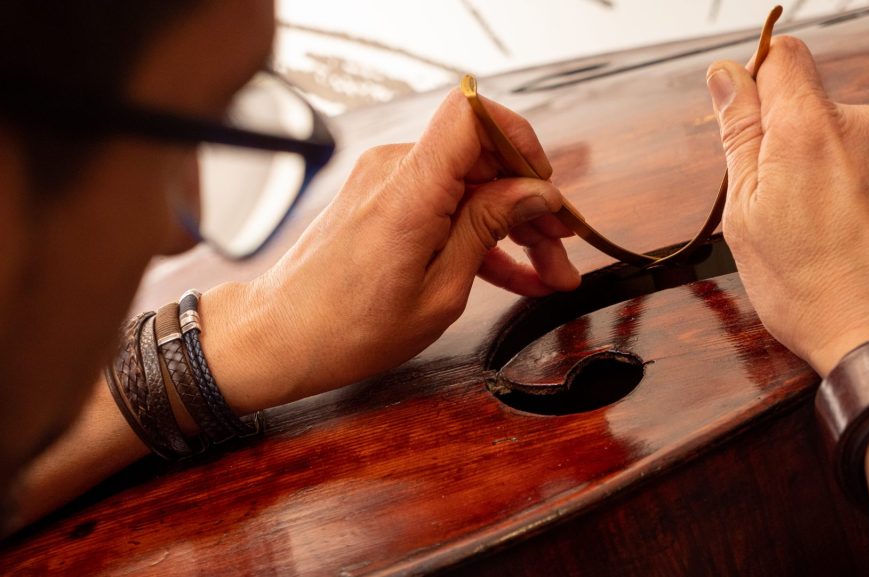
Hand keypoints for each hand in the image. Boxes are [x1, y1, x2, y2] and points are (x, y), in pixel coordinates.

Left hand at [202, 88, 580, 408]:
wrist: (281, 336)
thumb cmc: (348, 327)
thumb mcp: (439, 291)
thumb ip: (489, 229)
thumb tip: (534, 193)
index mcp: (410, 190)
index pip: (472, 115)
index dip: (519, 140)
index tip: (545, 184)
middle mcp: (396, 171)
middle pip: (483, 158)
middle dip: (531, 201)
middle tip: (562, 249)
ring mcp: (388, 183)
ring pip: (472, 185)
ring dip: (514, 225)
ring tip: (549, 272)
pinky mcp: (385, 201)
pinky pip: (447, 204)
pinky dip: (481, 235)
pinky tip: (517, 274)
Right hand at [705, 36, 868, 375]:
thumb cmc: (812, 288)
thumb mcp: (745, 210)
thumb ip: (737, 133)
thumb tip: (725, 78)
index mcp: (810, 126)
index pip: (779, 55)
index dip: (751, 82)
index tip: (740, 122)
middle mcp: (862, 127)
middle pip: (805, 102)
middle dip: (777, 139)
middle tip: (765, 199)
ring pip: (833, 139)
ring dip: (811, 170)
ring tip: (803, 229)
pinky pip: (862, 168)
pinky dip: (842, 192)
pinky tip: (833, 238)